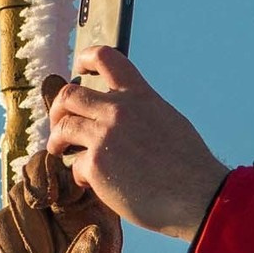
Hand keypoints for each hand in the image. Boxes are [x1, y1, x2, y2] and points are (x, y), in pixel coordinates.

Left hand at [43, 48, 231, 241]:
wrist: (196, 195)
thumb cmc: (187, 165)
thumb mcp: (167, 120)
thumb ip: (141, 111)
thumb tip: (122, 114)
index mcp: (139, 95)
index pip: (106, 58)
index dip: (86, 59)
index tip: (79, 69)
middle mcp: (118, 110)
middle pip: (69, 95)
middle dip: (57, 108)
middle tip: (59, 122)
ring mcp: (104, 137)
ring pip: (63, 128)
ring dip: (56, 139)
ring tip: (59, 149)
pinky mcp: (96, 165)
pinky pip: (74, 164)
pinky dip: (79, 174)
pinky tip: (90, 182)